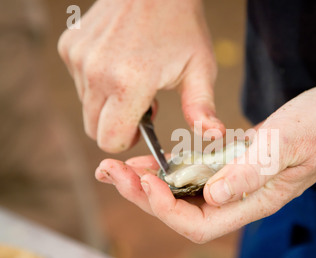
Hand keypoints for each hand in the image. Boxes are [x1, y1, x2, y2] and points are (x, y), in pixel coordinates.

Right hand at [58, 0, 224, 152]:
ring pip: (87, 107)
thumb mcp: (199, 68)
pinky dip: (97, 82)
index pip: (111, 140)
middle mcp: (96, 72)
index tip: (144, 127)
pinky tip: (119, 63)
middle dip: (118, 125)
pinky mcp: (69, 46)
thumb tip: (214, 136)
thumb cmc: (182, 27)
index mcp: (130, 82)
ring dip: (108, 103)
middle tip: (143, 102)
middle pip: (94, 129)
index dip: (129, 139)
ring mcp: (78, 57)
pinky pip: (79, 83)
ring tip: (134, 78)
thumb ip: (201, 107)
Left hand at [95, 84, 315, 242]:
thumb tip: (212, 199)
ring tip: (120, 168)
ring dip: (150, 183)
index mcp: (256, 200)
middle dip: (145, 197)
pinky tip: (153, 157)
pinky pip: (197, 174)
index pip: (199, 223)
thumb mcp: (286, 144)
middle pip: (184, 213)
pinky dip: (171, 168)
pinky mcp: (237, 164)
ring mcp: (239, 182)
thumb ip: (250, 173)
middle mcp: (243, 197)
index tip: (145, 180)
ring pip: (186, 195)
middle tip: (112, 174)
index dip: (165, 207)